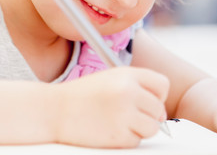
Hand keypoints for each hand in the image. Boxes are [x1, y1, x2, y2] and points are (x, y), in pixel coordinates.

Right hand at [52, 66, 169, 147]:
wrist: (54, 110)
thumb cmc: (82, 95)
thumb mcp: (110, 78)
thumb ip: (137, 86)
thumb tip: (160, 109)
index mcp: (127, 74)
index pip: (162, 85)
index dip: (158, 95)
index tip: (148, 102)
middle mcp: (128, 92)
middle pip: (159, 109)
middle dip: (149, 115)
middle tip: (131, 116)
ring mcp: (124, 114)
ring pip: (153, 127)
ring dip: (140, 129)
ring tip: (120, 123)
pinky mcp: (119, 136)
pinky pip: (137, 141)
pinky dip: (126, 139)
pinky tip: (109, 130)